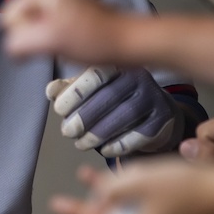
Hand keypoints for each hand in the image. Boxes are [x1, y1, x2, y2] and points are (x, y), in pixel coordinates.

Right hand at [2, 0, 140, 63]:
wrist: (128, 42)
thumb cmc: (90, 39)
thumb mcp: (48, 40)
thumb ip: (18, 42)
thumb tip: (11, 48)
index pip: (9, 17)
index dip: (24, 35)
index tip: (47, 41)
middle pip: (19, 20)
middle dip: (33, 36)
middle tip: (56, 43)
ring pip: (32, 26)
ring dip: (43, 40)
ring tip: (64, 43)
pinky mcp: (68, 11)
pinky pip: (45, 28)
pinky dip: (52, 39)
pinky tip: (69, 43)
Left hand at [46, 65, 184, 156]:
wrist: (156, 111)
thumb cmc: (115, 97)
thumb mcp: (91, 89)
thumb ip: (69, 88)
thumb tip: (51, 90)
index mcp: (119, 62)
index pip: (96, 74)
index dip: (75, 92)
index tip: (59, 110)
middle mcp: (139, 75)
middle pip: (110, 96)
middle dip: (84, 116)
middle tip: (67, 132)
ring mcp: (154, 96)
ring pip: (125, 115)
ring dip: (99, 133)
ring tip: (80, 143)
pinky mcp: (163, 118)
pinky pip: (141, 133)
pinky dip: (119, 144)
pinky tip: (104, 150)